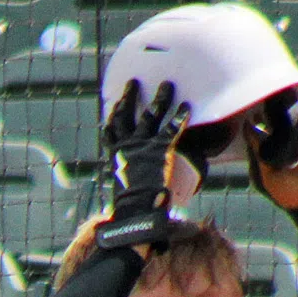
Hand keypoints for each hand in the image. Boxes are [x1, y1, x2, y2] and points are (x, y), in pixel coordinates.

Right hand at [96, 79, 192, 250]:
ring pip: (149, 115)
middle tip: (133, 83)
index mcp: (116, 157)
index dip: (111, 118)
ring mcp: (142, 146)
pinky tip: (187, 108)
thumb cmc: (129, 211)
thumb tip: (133, 195)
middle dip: (128, 98)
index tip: (113, 106)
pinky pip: (171, 129)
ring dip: (159, 99)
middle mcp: (126, 147)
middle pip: (124, 116)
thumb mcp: (125, 193)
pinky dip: (179, 118)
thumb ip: (130, 187)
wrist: (135, 213)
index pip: (110, 132)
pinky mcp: (159, 150)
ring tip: (167, 85)